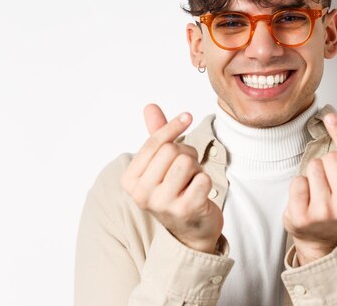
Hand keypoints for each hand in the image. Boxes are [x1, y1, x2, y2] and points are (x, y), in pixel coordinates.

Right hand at [120, 104, 222, 253]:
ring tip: (191, 182)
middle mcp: (141, 194)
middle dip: (186, 154)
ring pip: (187, 162)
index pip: (154, 143)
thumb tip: (150, 107)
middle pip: (172, 150)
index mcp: (130, 181)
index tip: (187, 116)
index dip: (173, 127)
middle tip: (187, 169)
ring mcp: (163, 204)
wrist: (191, 230)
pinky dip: (206, 182)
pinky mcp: (186, 210)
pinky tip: (199, 194)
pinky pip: (203, 179)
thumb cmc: (175, 191)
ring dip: (196, 168)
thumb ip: (156, 137)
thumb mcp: (161, 165)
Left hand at [283, 109, 336, 264]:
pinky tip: (306, 199)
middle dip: (327, 164)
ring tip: (318, 191)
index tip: (331, 118)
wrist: (323, 237)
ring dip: (313, 175)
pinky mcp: (302, 218)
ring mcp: (325, 214)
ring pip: (313, 167)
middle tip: (330, 182)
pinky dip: (299, 186)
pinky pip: (297, 182)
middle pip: (331, 158)